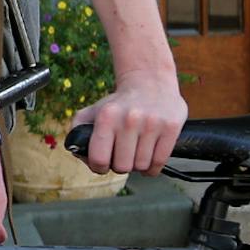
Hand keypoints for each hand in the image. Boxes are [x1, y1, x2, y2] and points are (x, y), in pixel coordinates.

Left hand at [69, 73, 186, 175]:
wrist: (150, 81)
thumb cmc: (119, 104)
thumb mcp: (93, 111)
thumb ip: (78, 131)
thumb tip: (78, 152)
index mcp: (107, 116)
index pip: (99, 159)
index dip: (99, 166)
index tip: (104, 162)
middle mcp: (129, 119)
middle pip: (123, 167)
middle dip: (121, 165)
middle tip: (123, 156)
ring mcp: (152, 123)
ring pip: (142, 166)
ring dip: (138, 165)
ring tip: (136, 153)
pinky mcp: (171, 127)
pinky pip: (159, 162)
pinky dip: (153, 168)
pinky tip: (149, 158)